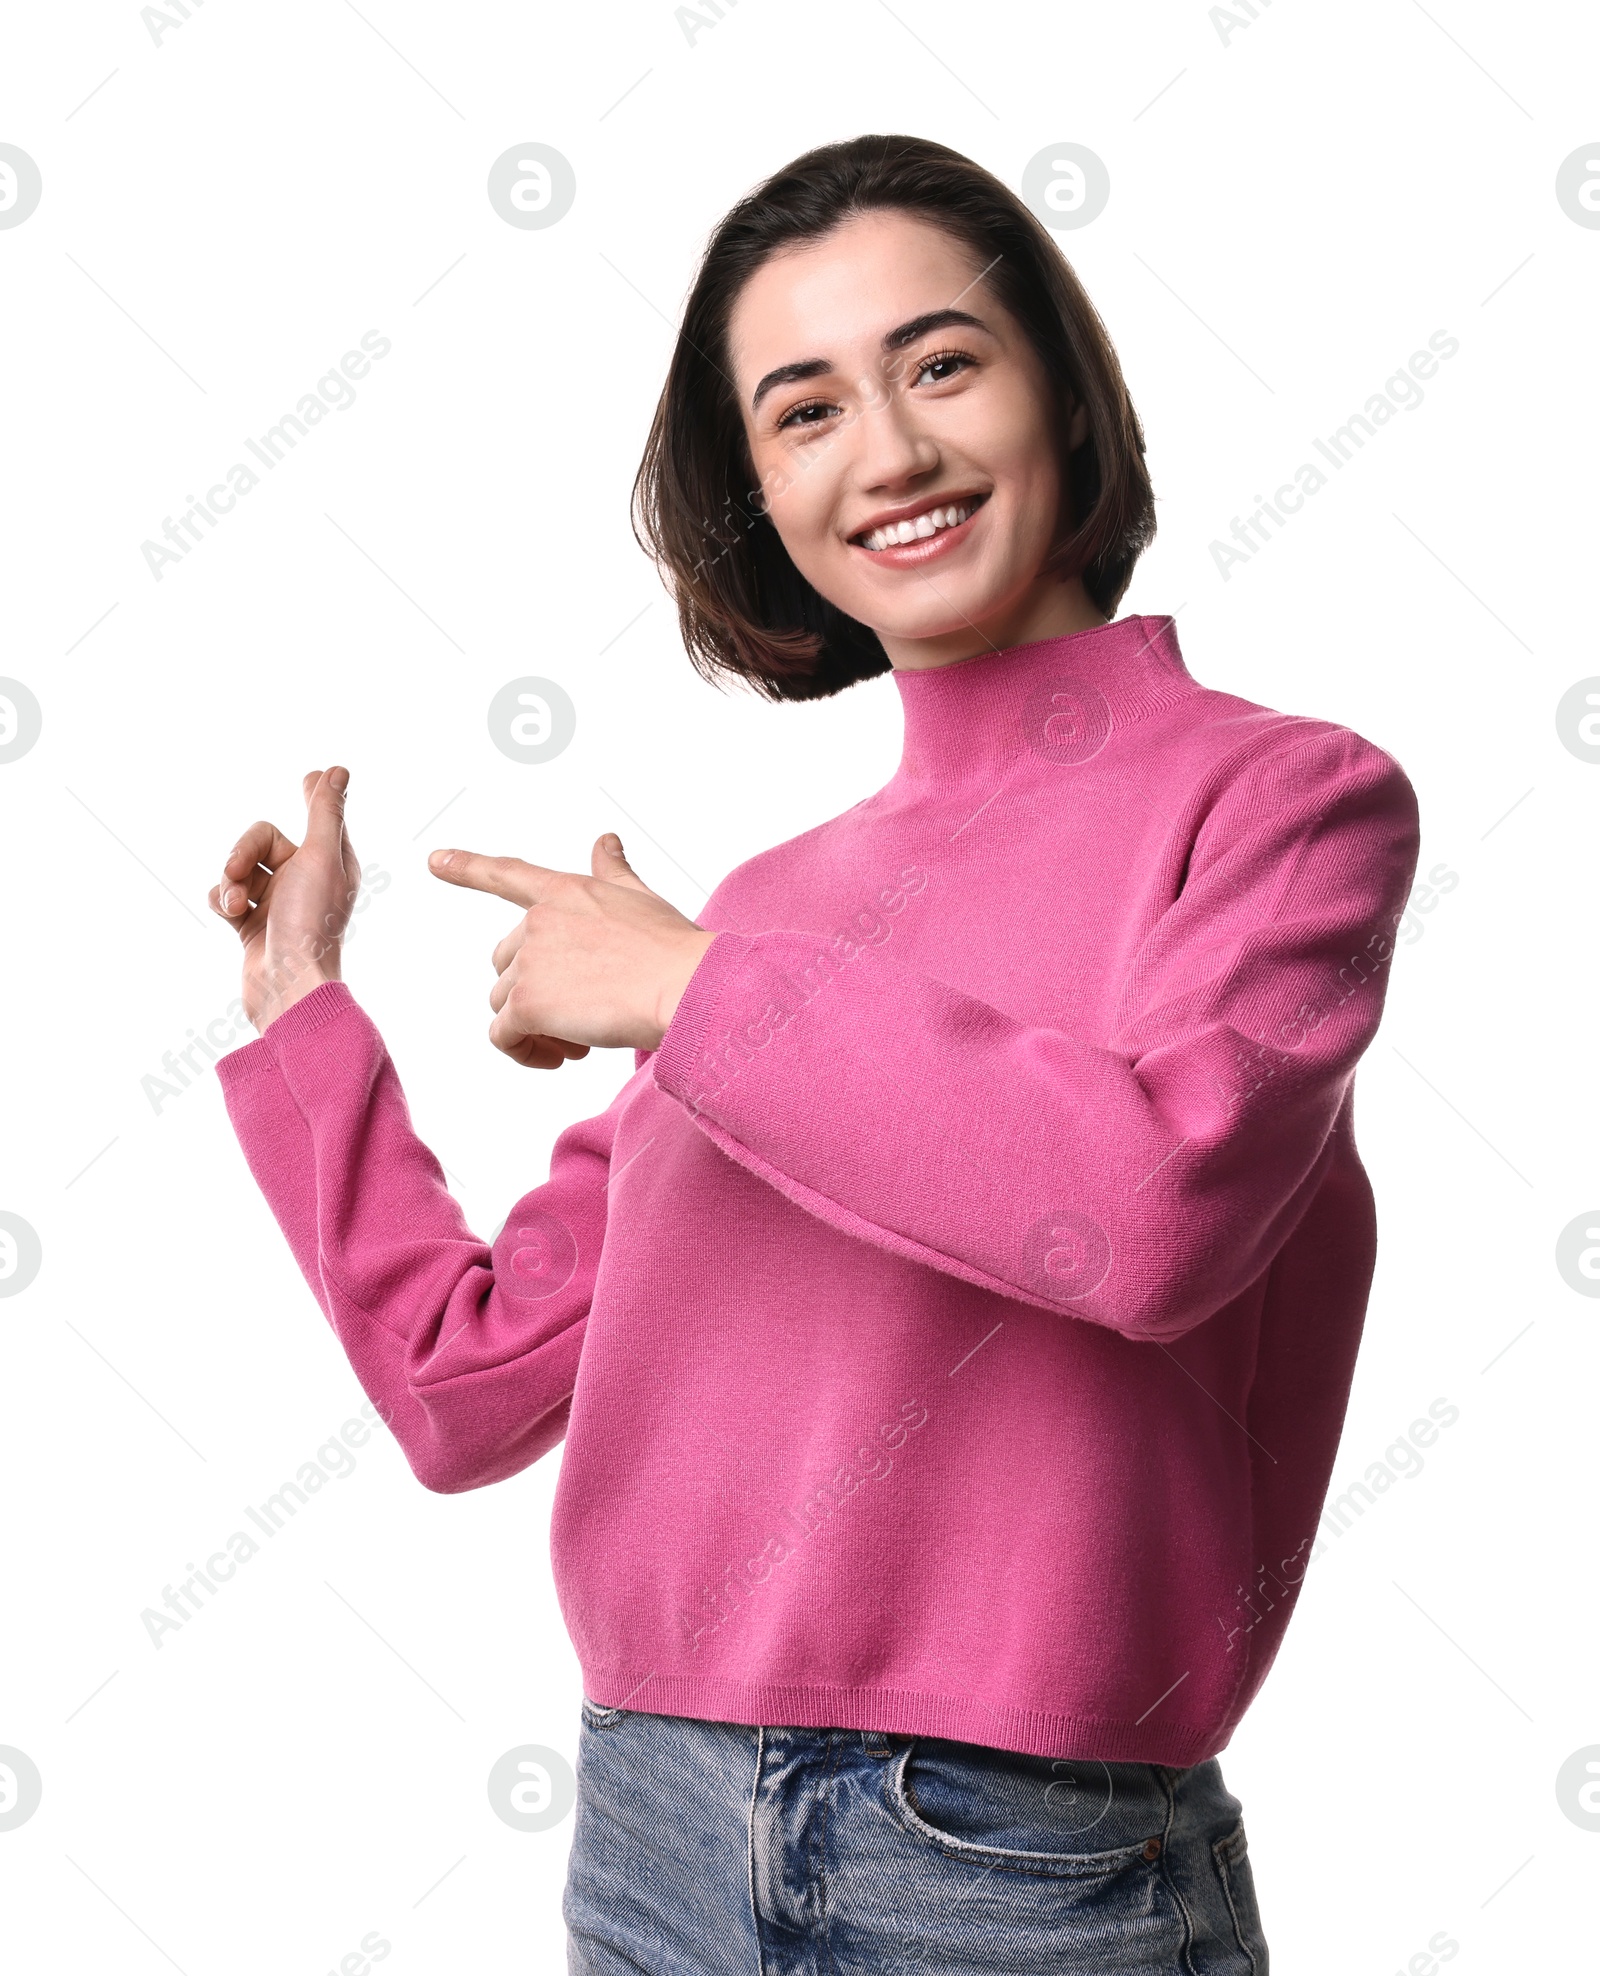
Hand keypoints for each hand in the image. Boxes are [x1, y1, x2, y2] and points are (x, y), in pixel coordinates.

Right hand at [209, 766, 360, 1032]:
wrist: (285, 986)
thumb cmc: (310, 922)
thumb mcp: (320, 858)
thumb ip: (325, 812)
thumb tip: (337, 769)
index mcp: (332, 863)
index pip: (319, 818)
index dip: (312, 798)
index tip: (308, 776)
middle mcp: (307, 881)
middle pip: (262, 840)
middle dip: (243, 851)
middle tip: (237, 871)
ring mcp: (278, 903)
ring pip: (239, 869)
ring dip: (229, 881)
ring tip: (235, 904)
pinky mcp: (252, 925)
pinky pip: (225, 895)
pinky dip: (222, 901)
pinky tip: (230, 915)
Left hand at [428, 833, 716, 1069]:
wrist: (685, 985)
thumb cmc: (674, 950)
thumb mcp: (642, 900)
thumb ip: (614, 872)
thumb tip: (605, 841)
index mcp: (566, 891)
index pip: (508, 874)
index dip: (468, 867)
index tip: (435, 861)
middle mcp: (539, 920)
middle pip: (508, 963)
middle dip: (536, 993)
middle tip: (581, 1016)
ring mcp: (530, 960)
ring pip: (506, 1003)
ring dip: (537, 1027)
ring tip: (582, 1038)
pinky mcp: (527, 1002)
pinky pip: (504, 1036)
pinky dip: (526, 1052)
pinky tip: (560, 1055)